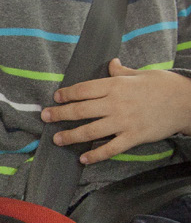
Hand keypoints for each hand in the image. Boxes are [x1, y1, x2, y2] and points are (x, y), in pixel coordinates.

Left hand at [41, 59, 190, 164]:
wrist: (187, 102)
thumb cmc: (164, 86)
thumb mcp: (142, 74)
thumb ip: (122, 72)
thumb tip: (110, 63)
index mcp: (117, 85)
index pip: (84, 89)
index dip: (67, 94)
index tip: (55, 98)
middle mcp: (116, 103)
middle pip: (81, 109)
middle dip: (60, 114)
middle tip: (45, 117)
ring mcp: (124, 122)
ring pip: (91, 130)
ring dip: (71, 136)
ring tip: (57, 139)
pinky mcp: (133, 137)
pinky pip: (110, 148)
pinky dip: (95, 154)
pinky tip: (83, 158)